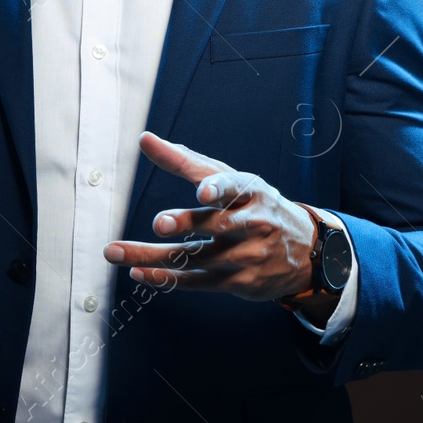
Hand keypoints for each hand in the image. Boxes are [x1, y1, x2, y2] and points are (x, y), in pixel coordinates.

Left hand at [102, 131, 322, 301]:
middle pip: (214, 223)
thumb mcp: (235, 180)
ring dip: (152, 256)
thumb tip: (146, 140)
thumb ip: (188, 162)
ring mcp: (245, 255)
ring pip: (194, 256)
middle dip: (185, 223)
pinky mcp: (236, 282)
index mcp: (251, 192)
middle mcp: (251, 223)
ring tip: (116, 251)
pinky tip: (138, 272)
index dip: (219, 187)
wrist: (306, 253)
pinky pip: (195, 281)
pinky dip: (164, 278)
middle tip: (160, 222)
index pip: (234, 186)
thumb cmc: (258, 207)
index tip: (203, 191)